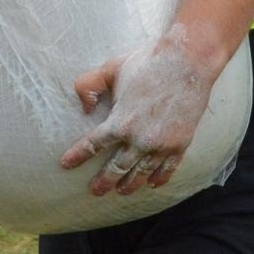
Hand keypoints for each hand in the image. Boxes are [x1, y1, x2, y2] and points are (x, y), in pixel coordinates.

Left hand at [59, 29, 217, 196]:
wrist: (187, 61)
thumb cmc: (148, 62)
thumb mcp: (111, 69)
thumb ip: (89, 85)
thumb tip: (85, 107)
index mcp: (120, 122)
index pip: (92, 145)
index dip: (78, 156)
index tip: (66, 164)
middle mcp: (139, 140)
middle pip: (116, 168)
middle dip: (104, 181)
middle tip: (96, 191)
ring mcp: (161, 145)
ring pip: (142, 173)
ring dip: (130, 184)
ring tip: (122, 191)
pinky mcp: (180, 144)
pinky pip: (168, 168)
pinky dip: (159, 178)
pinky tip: (153, 184)